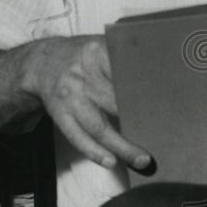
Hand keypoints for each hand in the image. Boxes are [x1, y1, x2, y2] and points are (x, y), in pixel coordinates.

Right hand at [23, 35, 151, 170]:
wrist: (41, 63)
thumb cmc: (82, 57)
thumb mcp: (102, 45)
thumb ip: (126, 55)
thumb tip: (162, 73)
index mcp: (96, 53)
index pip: (125, 74)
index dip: (145, 91)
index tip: (165, 105)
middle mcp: (81, 75)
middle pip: (113, 103)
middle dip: (138, 123)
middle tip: (161, 137)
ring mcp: (69, 97)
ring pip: (97, 126)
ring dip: (121, 146)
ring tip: (141, 160)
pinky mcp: (60, 114)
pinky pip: (77, 136)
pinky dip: (94, 152)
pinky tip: (111, 161)